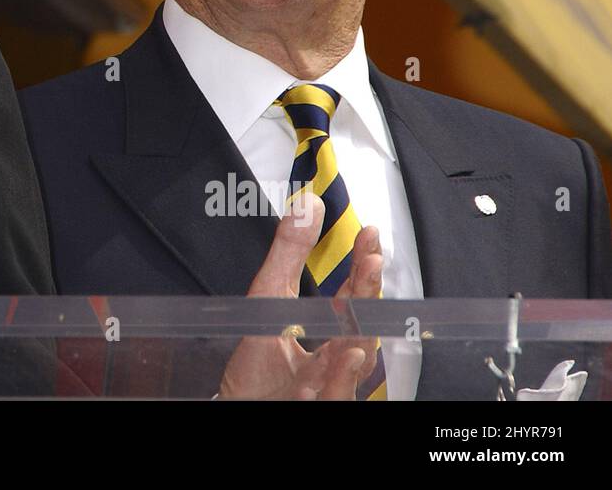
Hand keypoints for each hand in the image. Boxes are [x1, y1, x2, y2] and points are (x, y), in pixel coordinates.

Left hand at [216, 192, 384, 399]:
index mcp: (329, 331)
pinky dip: (318, 395)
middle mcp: (334, 359)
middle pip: (360, 331)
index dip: (363, 268)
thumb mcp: (270, 296)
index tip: (370, 235)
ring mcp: (325, 386)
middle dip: (366, 299)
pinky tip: (309, 388)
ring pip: (349, 377)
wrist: (241, 401)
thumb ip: (290, 253)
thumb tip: (308, 205)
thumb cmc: (259, 359)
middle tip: (370, 265)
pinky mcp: (310, 407)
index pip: (353, 297)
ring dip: (351, 358)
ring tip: (351, 342)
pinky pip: (321, 404)